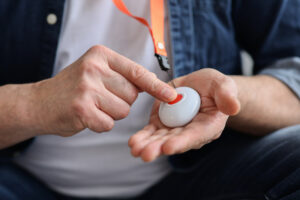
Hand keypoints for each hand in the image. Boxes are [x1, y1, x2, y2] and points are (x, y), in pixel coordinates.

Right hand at [30, 45, 176, 136]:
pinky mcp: (81, 108)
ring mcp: (86, 88)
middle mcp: (94, 68)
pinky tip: (86, 116)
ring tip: (93, 106)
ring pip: (123, 111)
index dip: (156, 86)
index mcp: (101, 55)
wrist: (40, 102)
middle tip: (100, 98)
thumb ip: (123, 74)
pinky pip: (108, 123)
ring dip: (111, 113)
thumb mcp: (97, 71)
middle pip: (132, 94)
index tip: (172, 96)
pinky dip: (100, 124)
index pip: (137, 72)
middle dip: (122, 101)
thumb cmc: (74, 88)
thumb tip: (154, 81)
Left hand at [129, 68, 239, 161]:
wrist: (200, 86)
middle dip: (159, 148)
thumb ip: (227, 95)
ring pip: (160, 139)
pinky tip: (133, 142)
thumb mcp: (222, 85)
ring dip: (148, 145)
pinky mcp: (162, 123)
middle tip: (146, 154)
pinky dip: (143, 137)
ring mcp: (175, 129)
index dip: (182, 142)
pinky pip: (152, 131)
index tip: (169, 147)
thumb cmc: (214, 86)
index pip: (195, 135)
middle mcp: (190, 132)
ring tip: (135, 149)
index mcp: (208, 125)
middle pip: (174, 142)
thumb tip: (234, 108)